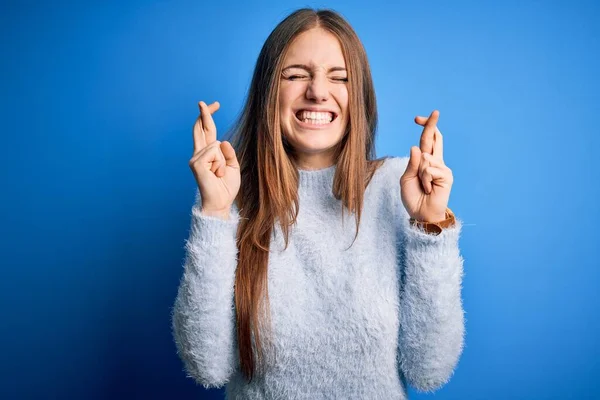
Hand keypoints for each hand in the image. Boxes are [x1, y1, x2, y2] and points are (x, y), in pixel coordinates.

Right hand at [189, 101, 240, 218]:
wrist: (221, 203)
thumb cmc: (226, 187)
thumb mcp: (233, 167)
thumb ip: (229, 153)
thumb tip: (222, 141)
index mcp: (208, 153)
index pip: (207, 130)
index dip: (208, 116)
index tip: (213, 105)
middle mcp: (199, 153)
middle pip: (201, 128)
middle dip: (205, 114)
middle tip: (203, 102)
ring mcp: (196, 158)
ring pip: (215, 145)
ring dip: (223, 161)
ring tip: (219, 174)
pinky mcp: (196, 164)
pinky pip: (213, 153)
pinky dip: (220, 164)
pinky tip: (215, 174)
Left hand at [400, 110, 452, 222]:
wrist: (421, 214)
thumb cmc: (413, 197)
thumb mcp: (407, 178)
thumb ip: (412, 164)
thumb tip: (416, 147)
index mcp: (425, 160)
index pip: (426, 140)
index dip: (425, 128)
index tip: (418, 118)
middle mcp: (436, 161)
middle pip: (434, 138)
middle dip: (432, 125)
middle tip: (435, 112)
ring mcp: (443, 168)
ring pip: (426, 159)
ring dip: (420, 175)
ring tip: (423, 186)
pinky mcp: (447, 176)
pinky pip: (430, 170)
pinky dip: (425, 180)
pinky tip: (429, 189)